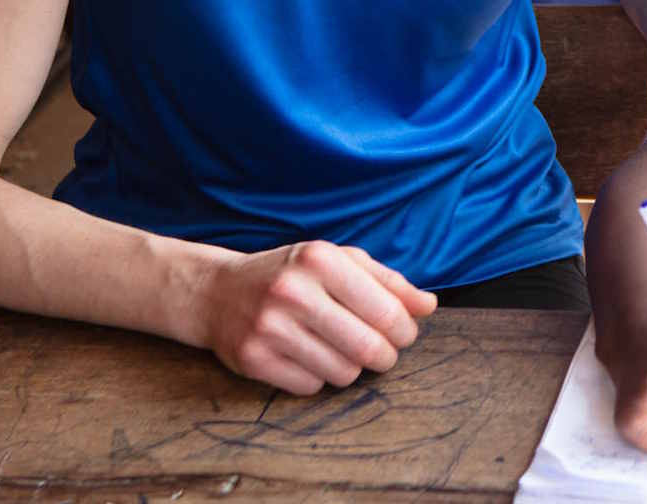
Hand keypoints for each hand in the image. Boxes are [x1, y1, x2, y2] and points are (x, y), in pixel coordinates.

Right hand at [196, 241, 437, 395]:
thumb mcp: (340, 262)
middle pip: (369, 348)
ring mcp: (269, 328)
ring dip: (352, 368)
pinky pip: (312, 387)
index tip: (403, 334)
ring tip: (339, 349)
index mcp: (320, 259)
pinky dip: (318, 377)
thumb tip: (428, 306)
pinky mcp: (253, 360)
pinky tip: (306, 356)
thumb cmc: (292, 274)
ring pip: (344, 373)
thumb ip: (389, 282)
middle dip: (386, 356)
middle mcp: (292, 291)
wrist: (217, 292)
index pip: (388, 312)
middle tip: (382, 352)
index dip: (405, 331)